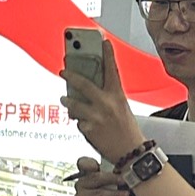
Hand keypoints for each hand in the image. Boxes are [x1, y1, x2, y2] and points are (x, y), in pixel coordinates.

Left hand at [61, 37, 140, 163]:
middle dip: (71, 75)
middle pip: (83, 83)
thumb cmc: (127, 131)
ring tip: (65, 100)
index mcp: (117, 96)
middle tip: (63, 70)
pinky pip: (77, 121)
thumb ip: (108, 96)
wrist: (131, 153)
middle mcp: (106, 103)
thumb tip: (89, 88)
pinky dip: (79, 122)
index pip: (112, 70)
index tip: (103, 42)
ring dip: (67, 102)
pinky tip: (84, 124)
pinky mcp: (88, 129)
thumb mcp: (122, 108)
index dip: (108, 54)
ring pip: (73, 104)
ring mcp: (96, 116)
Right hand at [73, 157, 130, 195]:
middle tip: (124, 181)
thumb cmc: (108, 194)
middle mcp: (81, 183)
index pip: (83, 163)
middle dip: (112, 179)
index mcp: (87, 172)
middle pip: (95, 177)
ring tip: (125, 195)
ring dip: (114, 194)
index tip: (96, 166)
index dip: (89, 163)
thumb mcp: (111, 182)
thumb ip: (113, 173)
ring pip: (98, 193)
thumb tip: (124, 170)